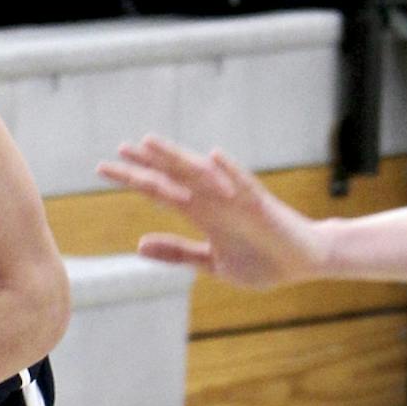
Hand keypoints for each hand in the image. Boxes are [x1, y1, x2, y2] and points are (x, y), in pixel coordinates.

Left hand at [96, 134, 329, 287]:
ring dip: (176, 158)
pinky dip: (229, 170)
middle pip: (173, 176)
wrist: (303, 263)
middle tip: (118, 149)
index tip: (104, 170)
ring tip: (151, 142)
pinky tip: (213, 156)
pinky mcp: (260, 204)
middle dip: (146, 163)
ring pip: (201, 173)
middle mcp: (214, 199)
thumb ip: (177, 252)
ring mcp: (236, 199)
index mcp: (201, 212)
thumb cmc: (261, 261)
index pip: (160, 191)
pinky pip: (244, 183)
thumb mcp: (211, 263)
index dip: (134, 179)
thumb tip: (139, 245)